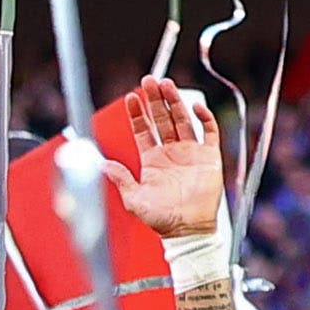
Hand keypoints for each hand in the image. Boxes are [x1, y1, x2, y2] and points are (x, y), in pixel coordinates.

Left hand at [101, 73, 231, 246]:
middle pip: (162, 119)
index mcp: (151, 160)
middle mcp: (170, 152)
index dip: (137, 114)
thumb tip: (101, 163)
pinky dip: (204, 119)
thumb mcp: (134, 199)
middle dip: (155, 100)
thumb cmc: (159, 218)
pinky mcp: (209, 157)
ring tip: (166, 84)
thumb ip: (120, 179)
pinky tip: (195, 107)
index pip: (143, 130)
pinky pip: (209, 132)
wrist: (187, 230)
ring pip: (183, 120)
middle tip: (149, 80)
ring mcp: (190, 153)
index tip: (131, 97)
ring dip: (175, 102)